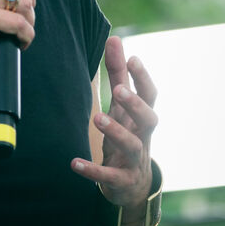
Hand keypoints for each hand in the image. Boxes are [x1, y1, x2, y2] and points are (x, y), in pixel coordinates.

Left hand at [72, 35, 157, 209]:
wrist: (132, 187)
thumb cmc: (127, 136)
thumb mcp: (122, 107)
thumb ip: (119, 74)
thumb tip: (115, 38)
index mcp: (141, 117)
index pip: (150, 95)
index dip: (143, 78)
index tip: (133, 58)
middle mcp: (143, 137)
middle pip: (149, 119)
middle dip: (135, 104)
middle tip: (118, 90)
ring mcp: (134, 160)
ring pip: (132, 145)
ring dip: (116, 131)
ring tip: (97, 118)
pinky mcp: (122, 181)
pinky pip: (109, 175)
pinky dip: (93, 170)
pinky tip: (74, 163)